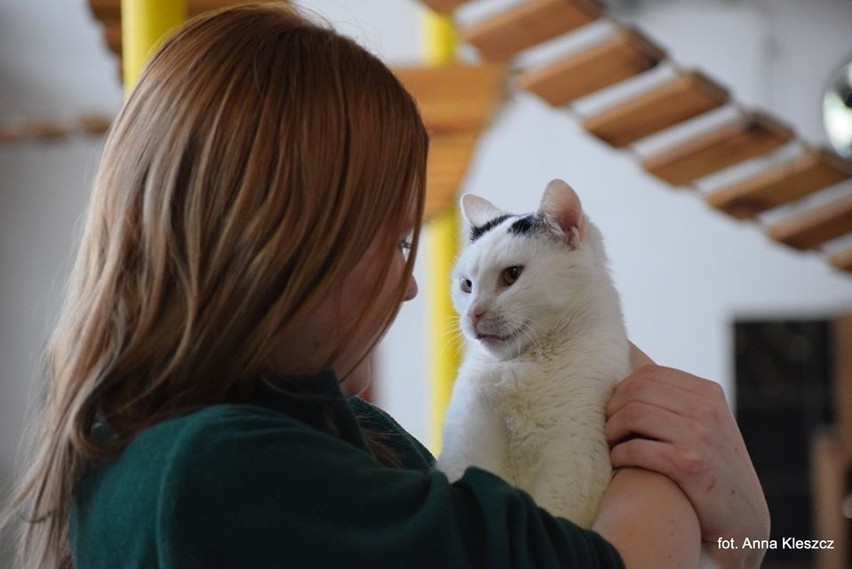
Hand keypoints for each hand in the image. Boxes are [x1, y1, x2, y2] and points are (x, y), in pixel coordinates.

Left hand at [604, 344, 769, 568]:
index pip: (648, 374)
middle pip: (636, 391)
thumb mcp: (706, 424)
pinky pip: (636, 448)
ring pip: (633, 415)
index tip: (612, 408)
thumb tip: (630, 369)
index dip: (620, 389)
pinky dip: (619, 454)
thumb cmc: (713, 469)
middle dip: (612, 408)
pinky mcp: (689, 465)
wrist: (743, 521)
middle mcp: (706, 410)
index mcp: (708, 393)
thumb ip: (678, 401)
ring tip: (610, 443)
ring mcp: (699, 436)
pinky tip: (617, 462)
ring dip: (611, 430)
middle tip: (606, 427)